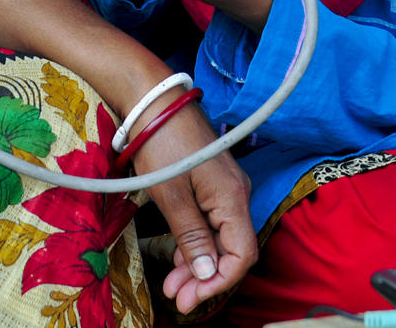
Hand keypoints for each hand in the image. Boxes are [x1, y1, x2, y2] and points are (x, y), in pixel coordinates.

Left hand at [130, 98, 256, 312]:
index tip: (190, 297)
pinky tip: (178, 256)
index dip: (219, 282)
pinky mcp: (211, 182)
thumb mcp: (171, 194)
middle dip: (205, 278)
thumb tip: (209, 273)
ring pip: (220, 237)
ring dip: (199, 263)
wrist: (153, 100)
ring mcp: (225, 188)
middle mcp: (237, 194)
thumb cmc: (161, 144)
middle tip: (176, 296)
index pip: (242, 254)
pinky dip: (196, 242)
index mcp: (233, 198)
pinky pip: (211, 222)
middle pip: (231, 249)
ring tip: (172, 283)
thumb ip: (192, 236)